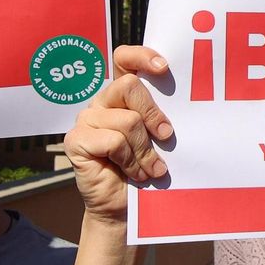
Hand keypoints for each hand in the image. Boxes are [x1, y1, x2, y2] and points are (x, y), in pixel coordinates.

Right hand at [63, 46, 173, 223]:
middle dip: (154, 114)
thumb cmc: (147, 169)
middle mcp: (102, 102)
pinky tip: (135, 173)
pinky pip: (113, 141)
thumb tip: (187, 103)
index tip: (164, 68)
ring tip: (151, 169)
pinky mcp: (76, 140)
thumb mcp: (158, 138)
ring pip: (127, 120)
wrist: (126, 208)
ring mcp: (86, 120)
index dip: (142, 56)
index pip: (124, 59)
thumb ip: (161, 116)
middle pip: (129, 86)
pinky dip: (131, 161)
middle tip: (167, 136)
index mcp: (121, 94)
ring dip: (145, 150)